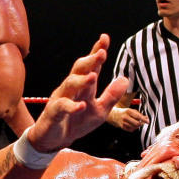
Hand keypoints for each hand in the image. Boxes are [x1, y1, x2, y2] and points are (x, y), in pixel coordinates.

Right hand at [29, 34, 129, 151]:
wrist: (54, 140)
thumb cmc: (76, 123)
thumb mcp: (99, 111)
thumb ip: (111, 96)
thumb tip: (125, 79)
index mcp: (82, 87)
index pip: (91, 66)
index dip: (97, 51)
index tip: (105, 38)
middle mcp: (70, 89)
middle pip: (78, 70)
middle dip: (90, 61)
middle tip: (102, 53)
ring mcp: (60, 99)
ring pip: (69, 84)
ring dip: (81, 80)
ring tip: (93, 77)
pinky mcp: (53, 113)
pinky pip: (61, 107)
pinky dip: (71, 106)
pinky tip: (81, 105)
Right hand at [110, 106, 148, 131]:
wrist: (113, 115)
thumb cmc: (124, 112)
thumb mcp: (131, 110)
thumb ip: (138, 114)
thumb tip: (146, 118)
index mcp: (128, 111)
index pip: (138, 116)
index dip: (144, 119)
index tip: (148, 121)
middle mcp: (125, 117)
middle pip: (136, 123)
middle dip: (141, 123)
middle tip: (143, 122)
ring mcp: (123, 122)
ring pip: (134, 127)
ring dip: (138, 126)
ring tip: (138, 123)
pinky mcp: (122, 127)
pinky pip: (131, 130)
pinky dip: (134, 128)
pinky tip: (133, 125)